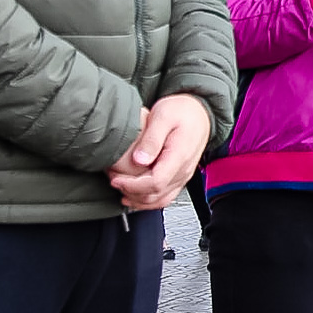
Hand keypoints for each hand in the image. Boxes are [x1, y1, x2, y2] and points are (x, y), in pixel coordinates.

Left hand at [110, 94, 211, 211]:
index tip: (116, 179)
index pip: (156, 182)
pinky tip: (133, 195)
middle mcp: (183, 170)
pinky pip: (164, 197)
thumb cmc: (182, 111)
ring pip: (160, 200)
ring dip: (137, 199)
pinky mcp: (179, 177)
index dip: (133, 185)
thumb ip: (151, 138)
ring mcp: (182, 176)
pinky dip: (147, 201)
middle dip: (131, 191)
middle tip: (113, 180)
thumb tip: (139, 160)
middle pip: (156, 195)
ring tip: (120, 188)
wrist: (199, 112)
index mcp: (179, 156)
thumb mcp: (163, 116)